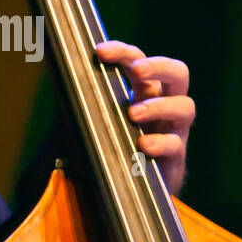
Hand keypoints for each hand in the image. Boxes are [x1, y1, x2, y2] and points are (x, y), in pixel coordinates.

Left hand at [94, 40, 194, 195]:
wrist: (128, 189)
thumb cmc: (110, 145)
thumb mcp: (94, 118)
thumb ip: (80, 100)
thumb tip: (56, 76)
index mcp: (143, 90)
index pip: (138, 60)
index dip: (122, 52)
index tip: (100, 52)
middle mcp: (164, 104)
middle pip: (178, 73)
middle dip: (157, 66)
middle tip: (136, 70)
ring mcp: (174, 130)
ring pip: (185, 106)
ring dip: (158, 105)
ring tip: (133, 114)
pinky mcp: (175, 157)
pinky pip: (175, 145)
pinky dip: (160, 143)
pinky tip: (143, 146)